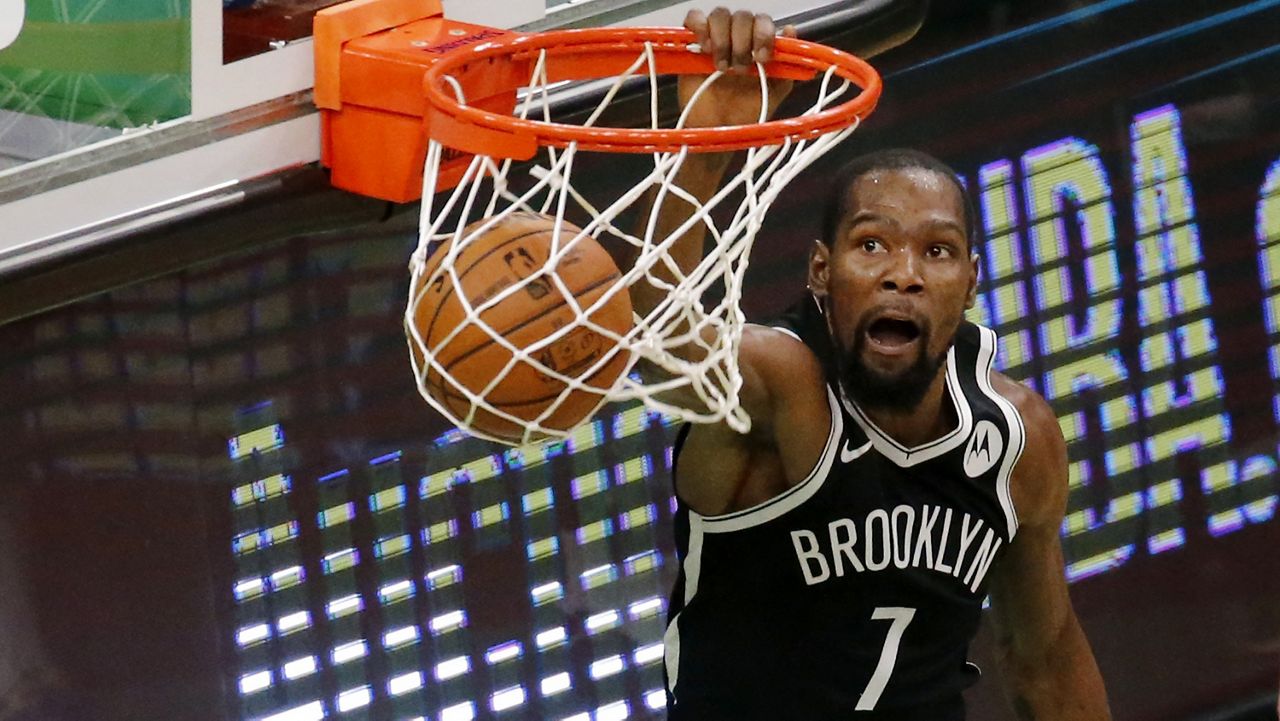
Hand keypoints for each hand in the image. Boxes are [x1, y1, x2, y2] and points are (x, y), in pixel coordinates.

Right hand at [679, 8, 796, 128]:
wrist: (718, 130)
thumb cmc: (744, 113)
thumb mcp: (774, 91)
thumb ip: (787, 63)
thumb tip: (789, 31)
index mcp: (757, 45)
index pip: (763, 21)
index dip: (763, 34)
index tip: (762, 57)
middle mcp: (737, 38)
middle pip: (742, 17)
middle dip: (742, 41)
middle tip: (740, 68)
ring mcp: (715, 39)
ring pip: (720, 15)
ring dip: (722, 38)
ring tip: (722, 66)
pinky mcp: (692, 45)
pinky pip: (694, 19)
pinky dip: (700, 26)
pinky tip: (705, 48)